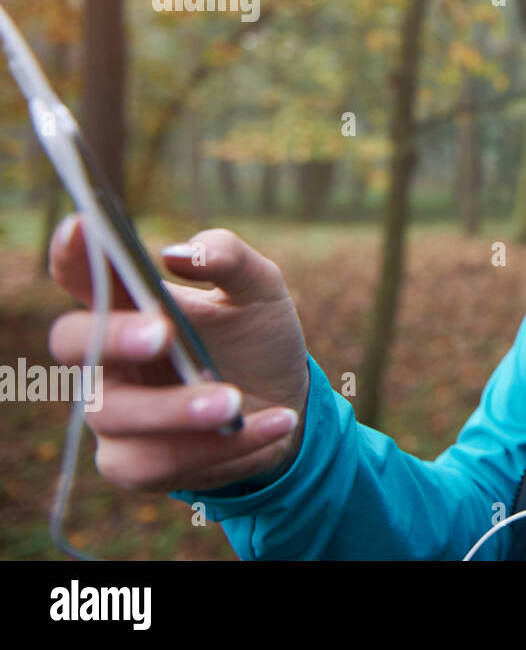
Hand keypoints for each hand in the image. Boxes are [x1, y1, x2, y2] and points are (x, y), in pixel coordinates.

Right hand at [47, 216, 309, 492]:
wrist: (286, 402)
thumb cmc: (258, 337)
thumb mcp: (260, 290)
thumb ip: (229, 258)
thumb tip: (178, 255)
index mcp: (128, 303)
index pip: (80, 273)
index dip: (73, 253)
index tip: (85, 227)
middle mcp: (107, 356)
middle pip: (75, 343)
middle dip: (115, 337)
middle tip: (164, 334)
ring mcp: (114, 411)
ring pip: (118, 415)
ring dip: (178, 409)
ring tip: (235, 403)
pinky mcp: (133, 462)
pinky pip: (160, 463)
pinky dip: (221, 448)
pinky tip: (274, 424)